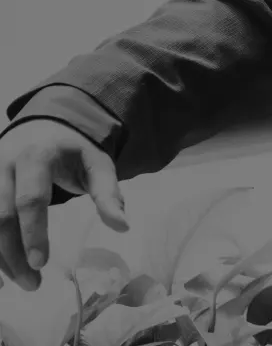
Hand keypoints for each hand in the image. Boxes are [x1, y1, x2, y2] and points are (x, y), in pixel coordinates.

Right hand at [0, 120, 128, 291]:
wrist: (45, 124)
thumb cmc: (73, 150)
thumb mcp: (97, 164)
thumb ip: (108, 193)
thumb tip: (123, 226)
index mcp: (37, 155)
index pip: (30, 199)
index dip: (33, 232)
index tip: (41, 262)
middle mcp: (5, 163)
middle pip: (1, 216)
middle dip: (14, 254)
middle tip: (33, 283)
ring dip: (1, 257)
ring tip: (22, 281)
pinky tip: (5, 268)